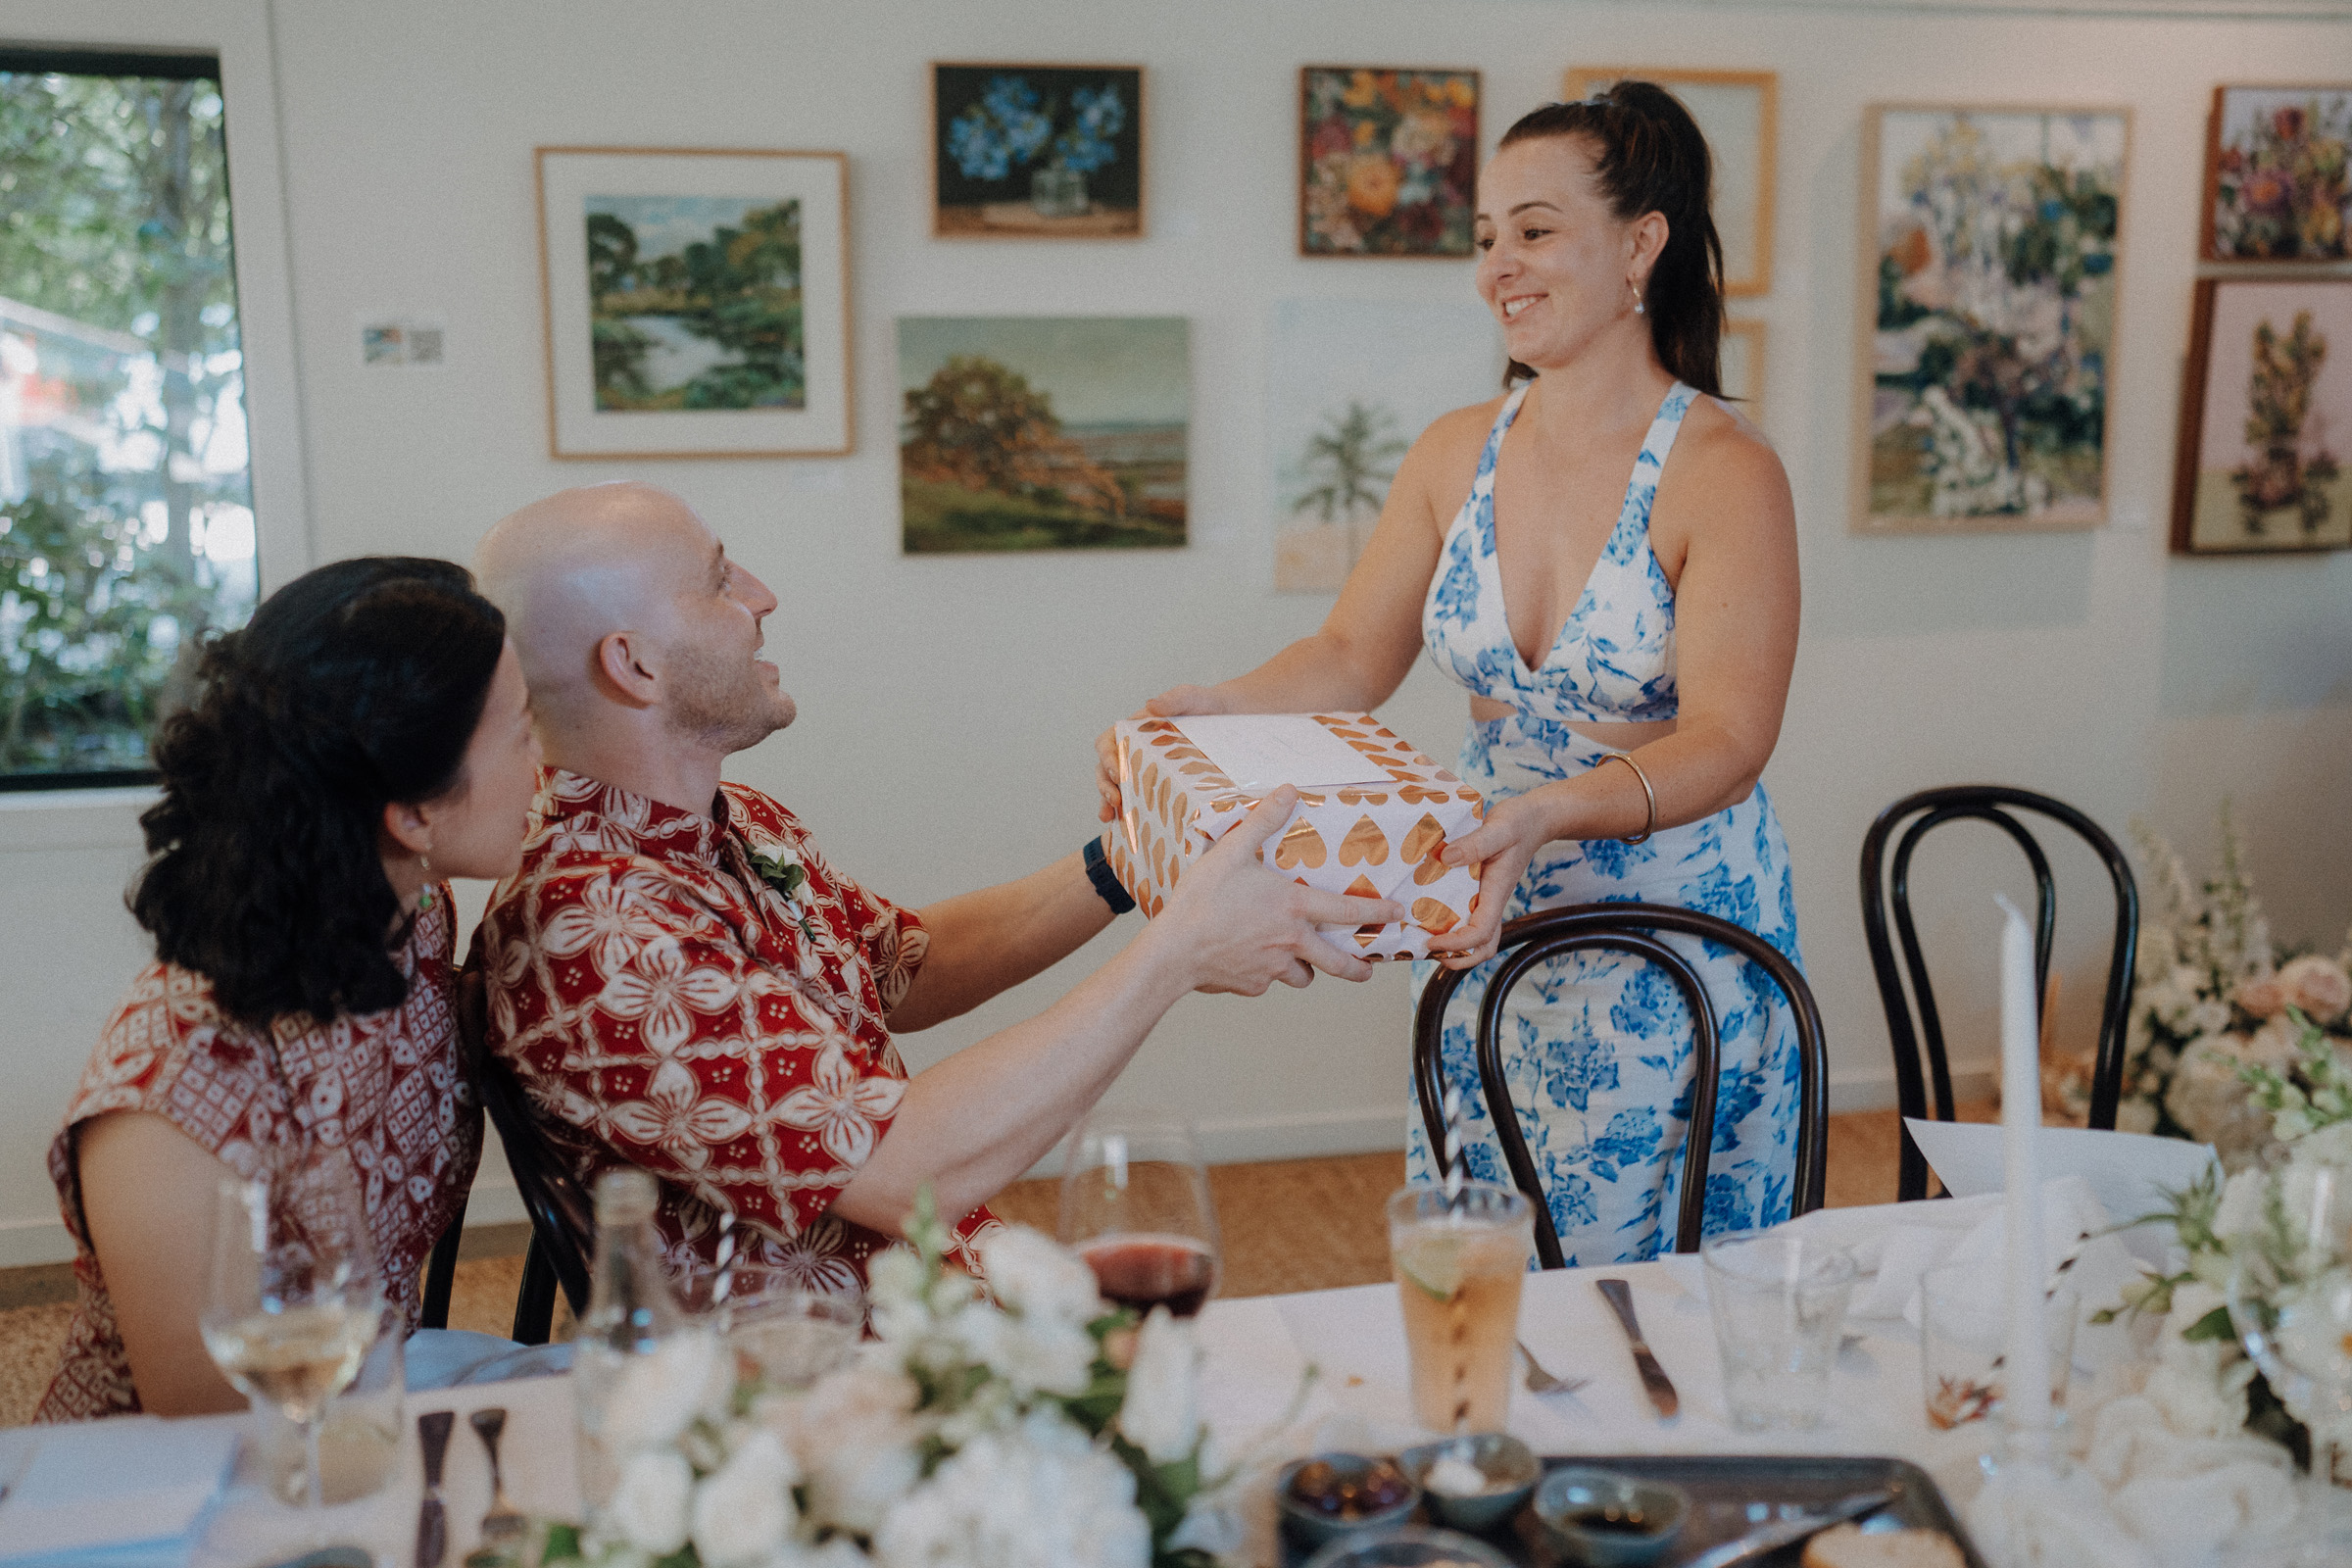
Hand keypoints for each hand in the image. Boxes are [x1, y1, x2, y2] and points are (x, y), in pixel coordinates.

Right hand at [1093, 685, 1232, 823]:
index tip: (1115, 770)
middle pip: (1106, 769)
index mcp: (1136, 730)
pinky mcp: (1159, 785)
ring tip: (1110, 817)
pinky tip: (1126, 826)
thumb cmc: (1206, 707)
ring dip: (1108, 803)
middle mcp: (1135, 751)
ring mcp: (1146, 770)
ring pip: (1116, 787)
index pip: (1108, 742)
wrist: (1230, 720)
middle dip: (1105, 786)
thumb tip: (1151, 705)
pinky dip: (1129, 813)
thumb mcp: (1192, 698)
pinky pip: (1139, 799)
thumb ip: (1174, 698)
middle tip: (1115, 800)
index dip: (1106, 757)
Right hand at [1148, 786, 1403, 994]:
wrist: (1173, 951)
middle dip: (1357, 968)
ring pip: (1303, 976)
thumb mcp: (1230, 851)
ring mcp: (1273, 968)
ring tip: (1294, 958)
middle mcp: (1291, 942)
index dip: (1377, 911)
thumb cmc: (1201, 900)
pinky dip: (1264, 974)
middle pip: (1338, 963)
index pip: (1348, 910)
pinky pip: (1267, 982)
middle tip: (1365, 968)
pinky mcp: (1253, 986)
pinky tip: (1246, 960)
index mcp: (1293, 907)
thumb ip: (1262, 822)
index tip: (1397, 913)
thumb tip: (1288, 791)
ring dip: (1304, 969)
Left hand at [1420, 790, 1559, 970]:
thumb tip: (1446, 858)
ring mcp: (1487, 898)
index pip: (1482, 932)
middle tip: (1427, 950)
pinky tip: (1427, 912)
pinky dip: (1451, 924)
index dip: (1458, 944)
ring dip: (1454, 947)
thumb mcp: (1499, 828)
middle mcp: (1492, 901)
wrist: (1534, 818)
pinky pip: (1467, 916)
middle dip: (1458, 957)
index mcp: (1497, 892)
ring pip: (1476, 937)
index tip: (1433, 941)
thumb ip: (1476, 843)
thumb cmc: (1519, 822)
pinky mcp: (1480, 890)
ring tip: (1423, 939)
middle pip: (1482, 947)